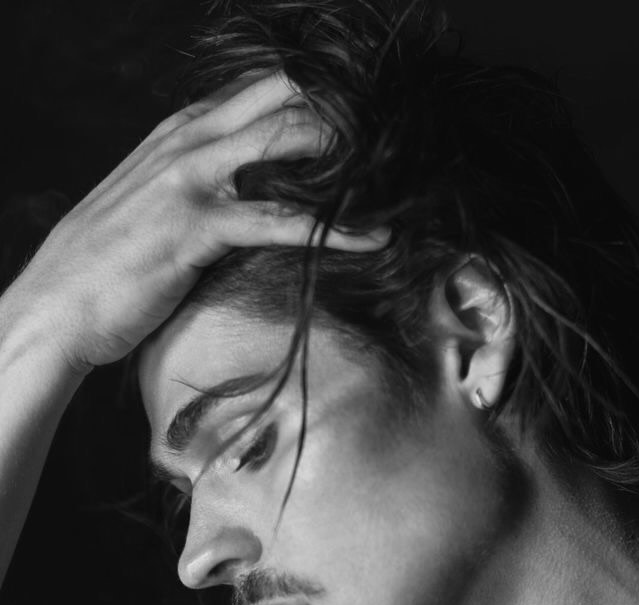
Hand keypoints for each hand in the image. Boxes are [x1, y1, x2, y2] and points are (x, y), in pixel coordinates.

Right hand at [6, 73, 385, 374]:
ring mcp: (191, 180)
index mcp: (183, 129)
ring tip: (402, 173)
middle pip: (284, 97)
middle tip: (398, 138)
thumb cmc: (109, 261)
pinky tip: (374, 237)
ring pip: (287, 142)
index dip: (320, 97)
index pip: (263, 88)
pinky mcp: (196, 228)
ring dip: (349, 156)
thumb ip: (203, 180)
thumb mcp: (155, 201)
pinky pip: (281, 221)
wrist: (57, 304)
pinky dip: (334, 229)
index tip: (369, 118)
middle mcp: (190, 141)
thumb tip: (252, 184)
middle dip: (345, 112)